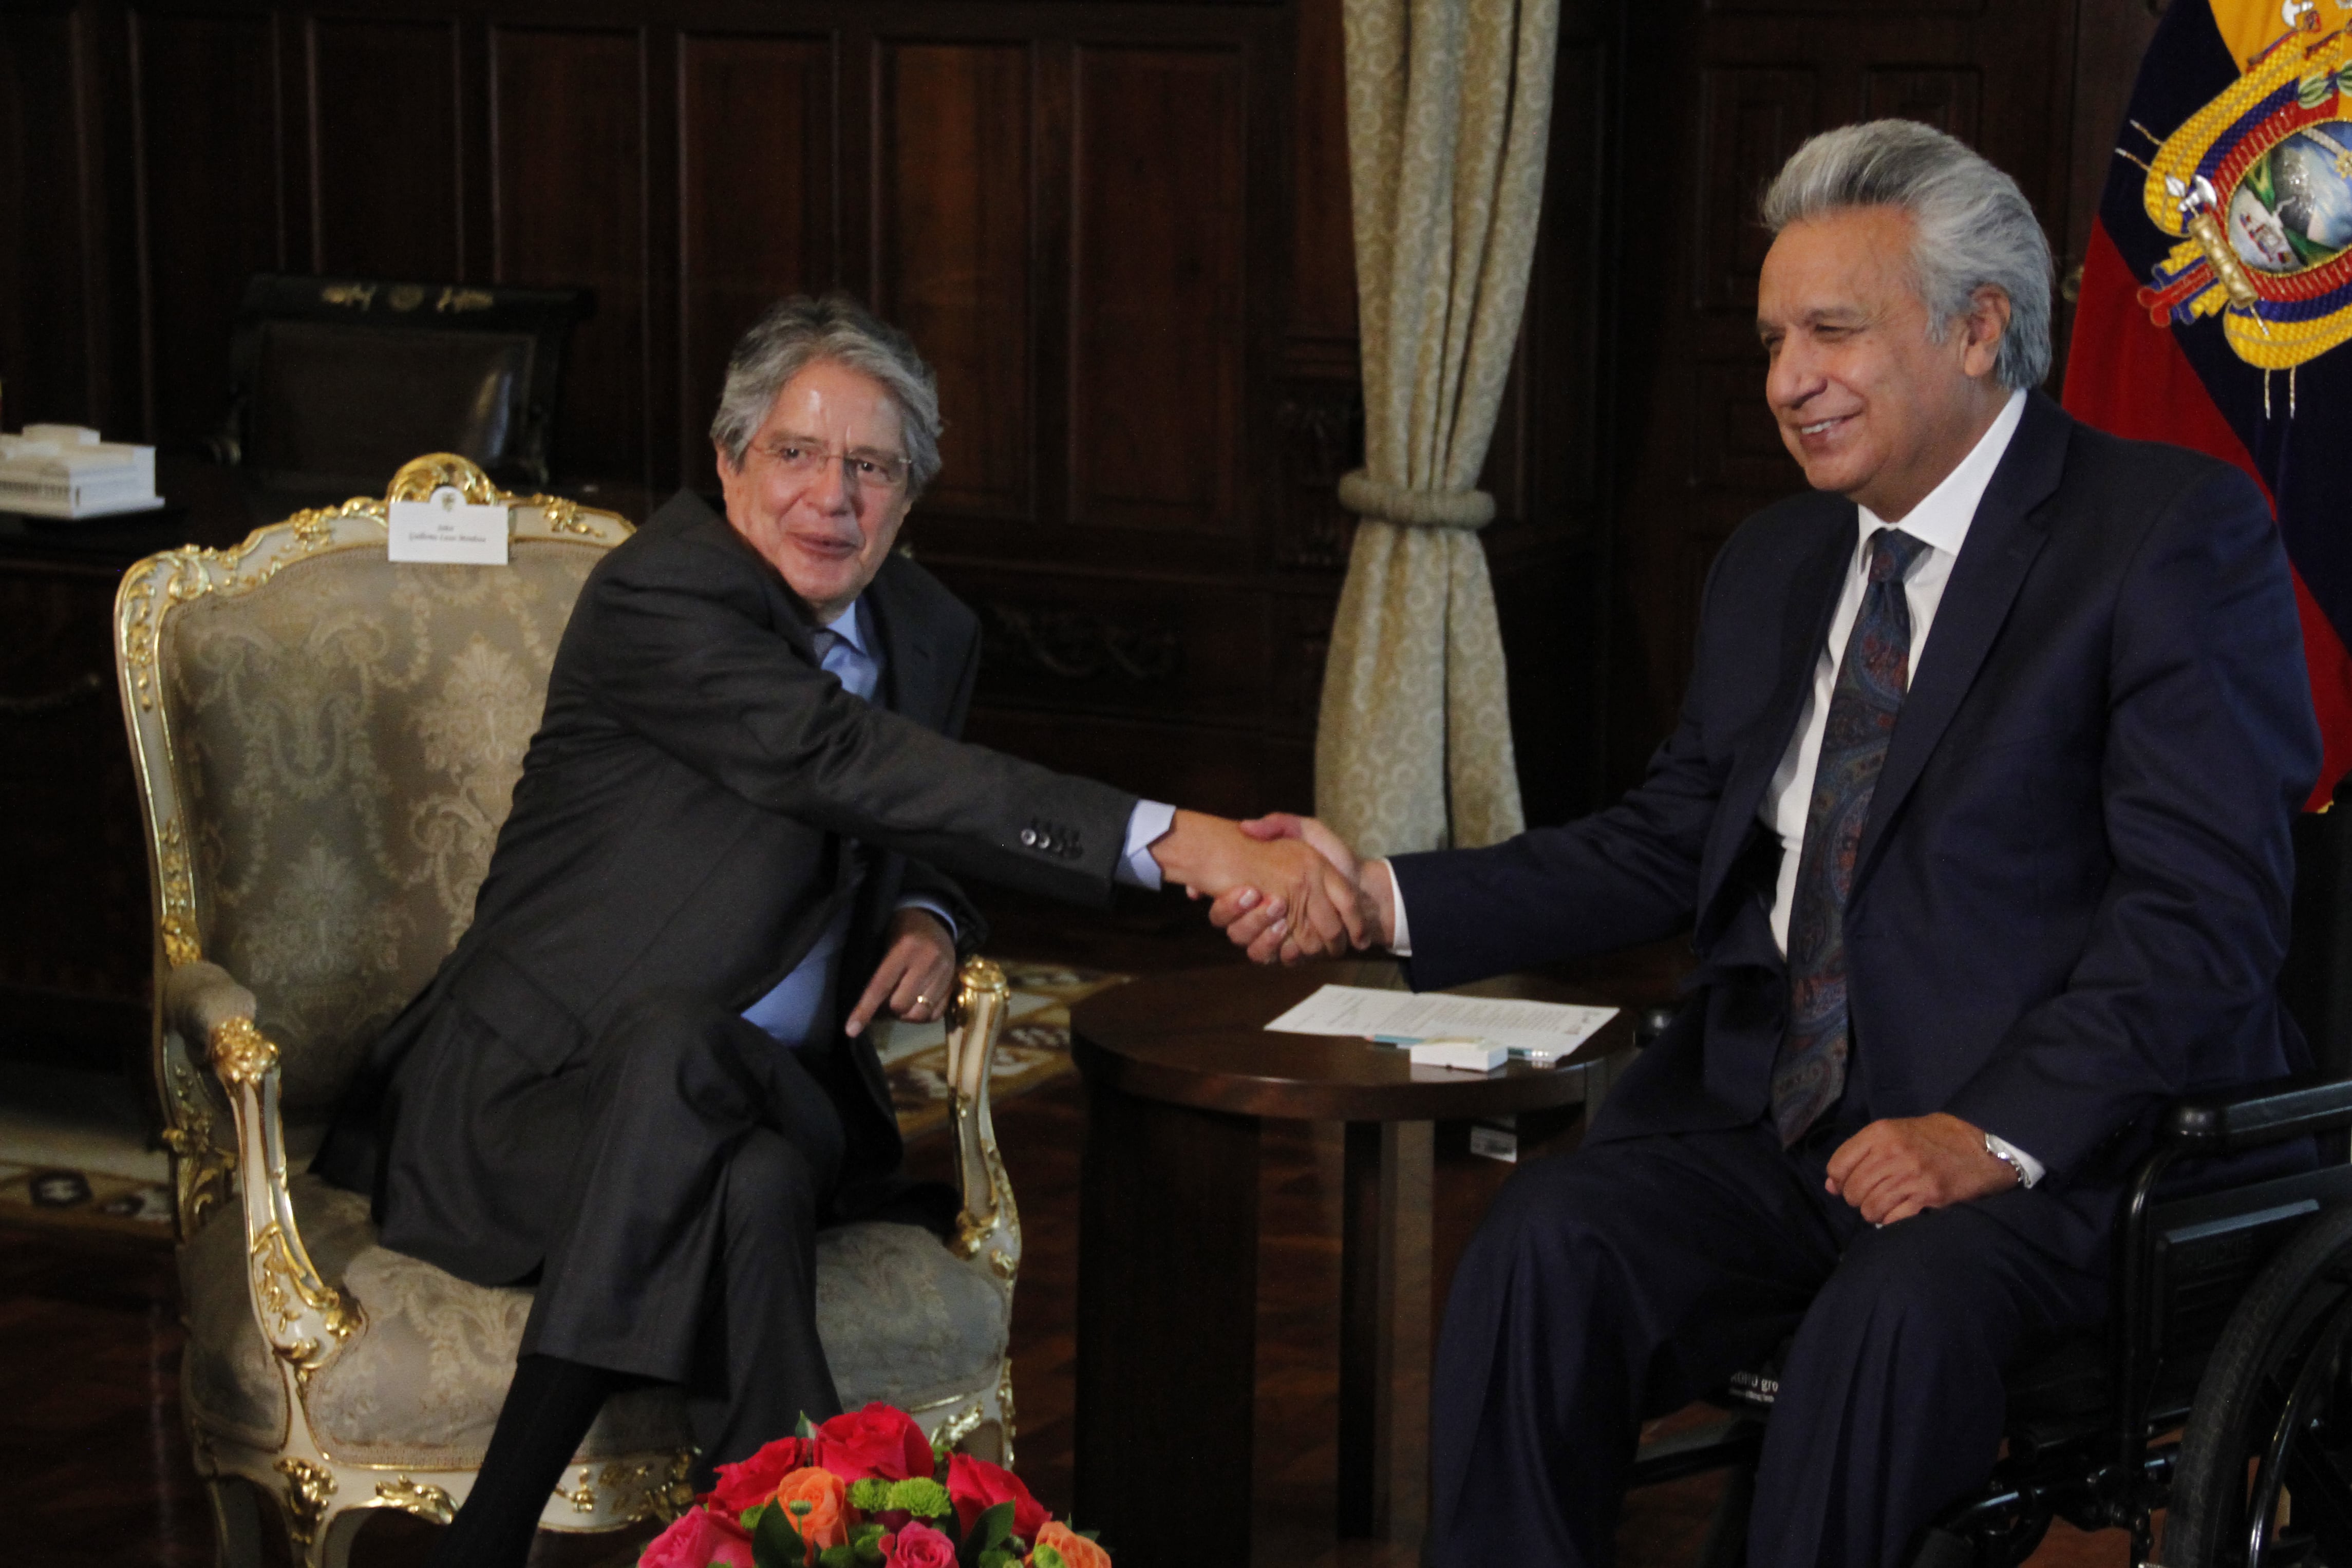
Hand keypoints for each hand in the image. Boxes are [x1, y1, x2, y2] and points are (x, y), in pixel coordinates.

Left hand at [845, 907, 956, 1036]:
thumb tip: (868, 1007)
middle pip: (900, 1005)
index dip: (864, 1010)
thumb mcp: (885, 941)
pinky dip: (921, 1016)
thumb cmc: (901, 930)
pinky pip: (935, 1015)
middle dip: (888, 1009)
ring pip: (918, 1014)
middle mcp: (927, 961)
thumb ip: (878, 971)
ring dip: (905, 1015)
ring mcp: (944, 974)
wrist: (935, 920)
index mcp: (905, 948)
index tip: (851, 1030)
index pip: (881, 986)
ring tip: (900, 1003)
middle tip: (883, 1002)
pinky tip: (915, 1005)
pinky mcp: (953, 983)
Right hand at [1149, 809, 1366, 958]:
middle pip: (1238, 931)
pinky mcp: (1299, 951)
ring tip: (1283, 922)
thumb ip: (1278, 824)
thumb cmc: (1335, 855)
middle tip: (1271, 905)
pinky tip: (1295, 945)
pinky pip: (1283, 961)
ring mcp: (1280, 936)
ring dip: (1266, 938)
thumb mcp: (1307, 830)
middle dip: (1249, 921)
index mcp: (1258, 891)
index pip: (1225, 908)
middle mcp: (1264, 916)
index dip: (1228, 905)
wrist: (1367, 885)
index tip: (1246, 892)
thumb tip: (1245, 827)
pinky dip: (1289, 954)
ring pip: (1256, 949)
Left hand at [1824, 1114, 2019, 1225]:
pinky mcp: (1929, 1196)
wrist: (1984, 1145)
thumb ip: (1862, 1153)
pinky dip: (1892, 1221)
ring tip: (1888, 1205)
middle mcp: (1892, 1152)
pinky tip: (1901, 1213)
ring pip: (1870, 1208)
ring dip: (1875, 1213)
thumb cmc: (1937, 1138)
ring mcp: (1911, 1175)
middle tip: (1872, 1197)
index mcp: (1881, 1132)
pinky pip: (1894, 1218)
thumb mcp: (1897, 1132)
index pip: (1838, 1165)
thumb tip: (1831, 1184)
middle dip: (1858, 1200)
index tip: (1848, 1186)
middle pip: (1853, 1190)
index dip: (1839, 1181)